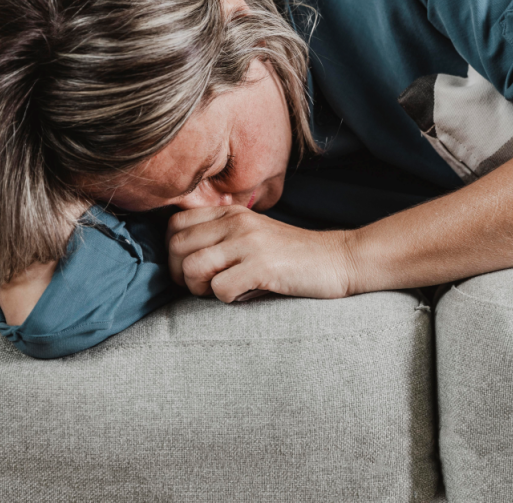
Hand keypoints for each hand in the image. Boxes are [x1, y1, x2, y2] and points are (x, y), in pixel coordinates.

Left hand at [166, 205, 358, 302]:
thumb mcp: (254, 235)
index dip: (173, 253)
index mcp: (231, 213)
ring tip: (223, 291)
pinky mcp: (262, 265)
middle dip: (181, 276)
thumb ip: (222, 238)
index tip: (191, 270)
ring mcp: (249, 242)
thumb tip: (181, 260)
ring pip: (192, 268)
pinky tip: (245, 295)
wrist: (339, 259)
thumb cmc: (293, 256)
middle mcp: (236, 222)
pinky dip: (227, 299)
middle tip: (204, 287)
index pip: (175, 225)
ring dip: (200, 289)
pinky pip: (219, 288)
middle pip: (176, 248)